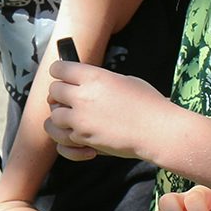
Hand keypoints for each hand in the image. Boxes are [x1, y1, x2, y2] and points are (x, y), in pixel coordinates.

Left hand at [44, 62, 166, 161]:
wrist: (158, 131)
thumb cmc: (148, 103)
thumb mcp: (124, 80)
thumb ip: (99, 81)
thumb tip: (84, 84)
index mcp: (93, 77)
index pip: (59, 69)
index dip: (59, 72)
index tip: (61, 75)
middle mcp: (82, 97)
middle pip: (53, 92)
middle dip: (58, 95)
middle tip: (67, 99)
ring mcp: (81, 121)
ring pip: (53, 118)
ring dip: (61, 118)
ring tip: (71, 120)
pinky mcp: (84, 140)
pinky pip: (62, 141)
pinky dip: (67, 141)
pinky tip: (78, 138)